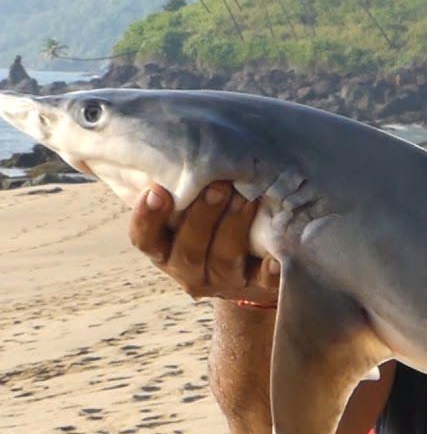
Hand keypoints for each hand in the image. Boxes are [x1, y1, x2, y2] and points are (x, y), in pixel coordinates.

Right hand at [128, 181, 279, 304]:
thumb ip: (185, 189)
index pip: (145, 239)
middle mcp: (189, 271)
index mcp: (165, 250)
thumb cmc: (214, 221)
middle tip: (219, 186)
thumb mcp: (192, 208)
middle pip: (188, 251)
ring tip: (247, 200)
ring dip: (234, 229)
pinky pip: (263, 284)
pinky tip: (274, 260)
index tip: (156, 189)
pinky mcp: (257, 287)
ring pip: (223, 261)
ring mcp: (224, 282)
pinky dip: (268, 272)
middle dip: (203, 217)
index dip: (147, 218)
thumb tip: (186, 146)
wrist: (250, 266)